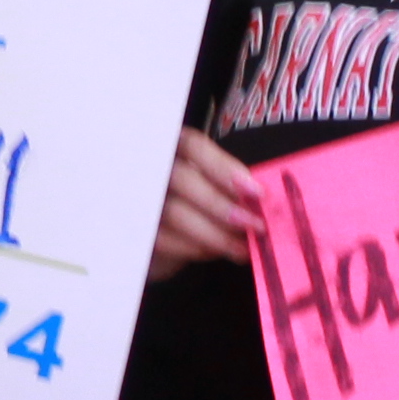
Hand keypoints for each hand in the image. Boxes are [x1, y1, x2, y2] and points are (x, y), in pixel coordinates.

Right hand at [151, 131, 259, 277]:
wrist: (163, 238)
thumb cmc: (194, 205)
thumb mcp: (213, 189)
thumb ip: (232, 188)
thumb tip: (261, 199)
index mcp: (175, 148)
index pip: (194, 146)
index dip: (224, 166)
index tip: (255, 190)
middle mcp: (154, 168)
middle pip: (183, 178)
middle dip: (222, 205)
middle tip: (255, 225)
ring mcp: (141, 199)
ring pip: (176, 213)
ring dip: (215, 233)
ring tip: (243, 247)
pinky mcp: (137, 231)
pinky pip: (166, 240)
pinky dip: (197, 248)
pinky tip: (216, 253)